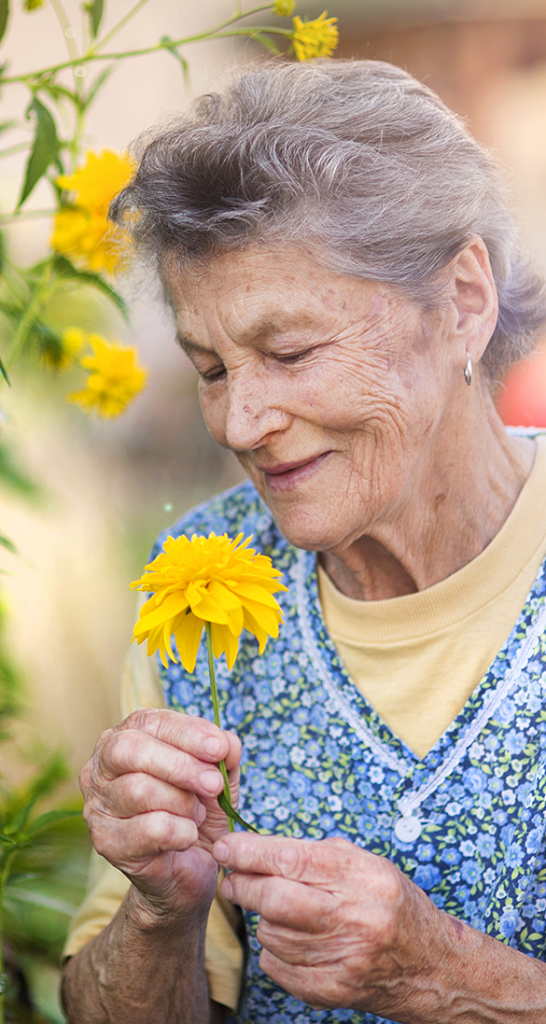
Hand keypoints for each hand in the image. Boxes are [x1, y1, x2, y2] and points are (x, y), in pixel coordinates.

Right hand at [80, 709, 240, 921]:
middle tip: (214, 784)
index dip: (187, 733)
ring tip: (196, 815)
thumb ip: (225, 753)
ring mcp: (98, 805)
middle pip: (129, 749)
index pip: (150, 722)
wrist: (189, 868)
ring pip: (138, 789)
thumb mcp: (218, 776)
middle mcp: (101, 767)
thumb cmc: (196, 811)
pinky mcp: (106, 842)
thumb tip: (227, 743)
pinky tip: (187, 837)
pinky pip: (149, 828)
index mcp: (127, 738)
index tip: (219, 748)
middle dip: (179, 765)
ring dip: (182, 803)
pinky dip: (180, 832)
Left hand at [213, 833, 457, 1020]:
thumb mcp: (367, 865)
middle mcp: (356, 919)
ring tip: (279, 912)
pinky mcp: (334, 992)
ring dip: (264, 920)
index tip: (226, 847)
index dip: (251, 852)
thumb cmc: (391, 904)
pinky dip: (274, 951)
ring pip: (273, 934)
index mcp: (364, 878)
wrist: (431, 966)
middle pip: (276, 900)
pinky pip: (277, 967)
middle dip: (243, 887)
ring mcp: (345, 960)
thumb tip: (257, 849)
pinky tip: (293, 941)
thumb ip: (317, 854)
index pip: (293, 860)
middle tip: (233, 880)